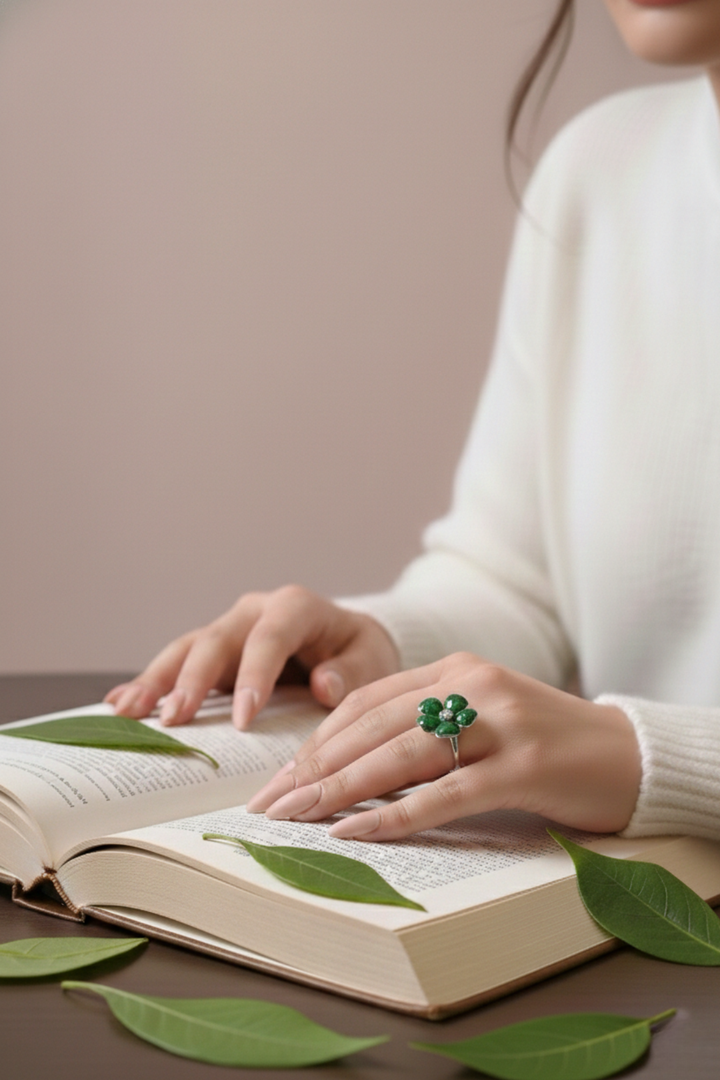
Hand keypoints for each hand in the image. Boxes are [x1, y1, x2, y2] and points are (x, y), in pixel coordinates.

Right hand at [104, 586, 399, 728]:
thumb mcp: (371, 660)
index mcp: (295, 608)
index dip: (255, 673)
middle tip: (174, 719)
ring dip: (157, 681)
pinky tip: (120, 706)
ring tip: (128, 712)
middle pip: (217, 641)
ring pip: (186, 650)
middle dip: (192, 680)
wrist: (348, 645)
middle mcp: (254, 613)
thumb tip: (325, 686)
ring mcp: (229, 632)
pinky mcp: (213, 656)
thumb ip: (352, 673)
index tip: (244, 717)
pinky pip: (176, 666)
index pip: (271, 636)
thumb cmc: (360, 653)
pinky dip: (149, 685)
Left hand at [246, 653, 641, 839]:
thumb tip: (349, 771)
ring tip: (296, 818)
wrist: (626, 753)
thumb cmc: (544, 744)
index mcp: (457, 669)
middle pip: (374, 727)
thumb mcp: (481, 718)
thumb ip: (426, 727)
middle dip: (314, 768)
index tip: (282, 778)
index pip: (367, 702)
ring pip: (401, 755)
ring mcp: (501, 722)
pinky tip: (354, 833)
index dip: (318, 741)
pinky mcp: (525, 766)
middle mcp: (473, 685)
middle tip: (270, 805)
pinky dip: (394, 816)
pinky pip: (445, 793)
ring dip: (340, 790)